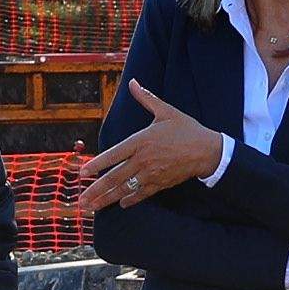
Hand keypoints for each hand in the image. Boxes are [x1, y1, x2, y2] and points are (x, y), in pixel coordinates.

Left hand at [85, 88, 227, 208]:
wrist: (207, 150)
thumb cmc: (186, 129)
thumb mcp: (166, 111)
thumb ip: (146, 98)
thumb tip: (133, 82)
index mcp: (141, 141)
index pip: (113, 155)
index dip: (96, 164)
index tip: (82, 173)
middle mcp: (143, 160)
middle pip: (114, 177)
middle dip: (96, 190)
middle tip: (81, 200)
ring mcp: (151, 174)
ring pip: (125, 189)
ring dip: (107, 199)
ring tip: (92, 207)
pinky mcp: (160, 184)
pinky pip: (141, 194)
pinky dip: (129, 200)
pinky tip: (120, 204)